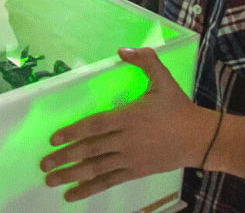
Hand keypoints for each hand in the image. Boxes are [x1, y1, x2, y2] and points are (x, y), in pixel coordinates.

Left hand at [40, 47, 215, 201]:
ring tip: (51, 180)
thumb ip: (144, 60)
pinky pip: (109, 181)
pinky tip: (74, 194)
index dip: (73, 132)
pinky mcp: (136, 171)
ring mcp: (130, 158)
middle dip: (64, 157)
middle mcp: (126, 140)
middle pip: (90, 150)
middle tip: (43, 163)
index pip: (95, 125)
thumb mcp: (163, 77)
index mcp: (129, 116)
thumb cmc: (178, 107)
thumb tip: (122, 50)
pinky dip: (90, 189)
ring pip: (96, 169)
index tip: (54, 138)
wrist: (200, 138)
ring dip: (72, 175)